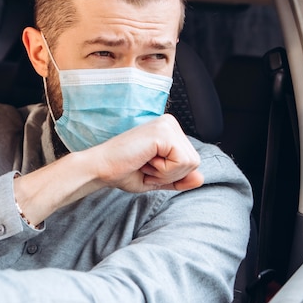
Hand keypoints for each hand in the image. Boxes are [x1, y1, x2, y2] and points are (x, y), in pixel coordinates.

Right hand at [89, 114, 203, 192]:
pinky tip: (145, 161)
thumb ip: (179, 179)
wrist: (101, 169)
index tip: (147, 167)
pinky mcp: (164, 132)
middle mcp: (170, 123)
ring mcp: (168, 125)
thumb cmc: (123, 172)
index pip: (191, 161)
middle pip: (195, 162)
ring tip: (145, 163)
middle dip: (171, 175)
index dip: (171, 175)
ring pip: (191, 163)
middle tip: (145, 167)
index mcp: (169, 131)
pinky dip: (164, 171)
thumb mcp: (157, 179)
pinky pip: (182, 162)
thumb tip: (201, 178)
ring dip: (166, 173)